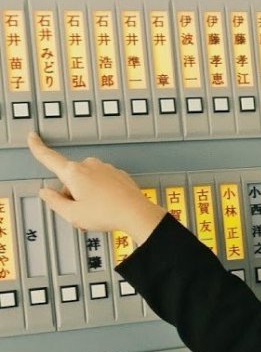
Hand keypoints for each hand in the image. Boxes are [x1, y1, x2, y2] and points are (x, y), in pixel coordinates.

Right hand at [27, 132, 166, 244]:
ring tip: (98, 212)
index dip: (38, 147)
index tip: (33, 136)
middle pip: (69, 178)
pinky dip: (101, 194)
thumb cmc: (107, 214)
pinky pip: (102, 182)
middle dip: (71, 193)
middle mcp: (90, 165)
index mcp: (74, 172)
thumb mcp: (72, 214)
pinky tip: (108, 207)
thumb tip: (46, 192)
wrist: (137, 214)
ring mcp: (106, 168)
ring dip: (87, 194)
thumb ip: (54, 202)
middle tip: (81, 211)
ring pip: (87, 181)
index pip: (49, 158)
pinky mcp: (118, 174)